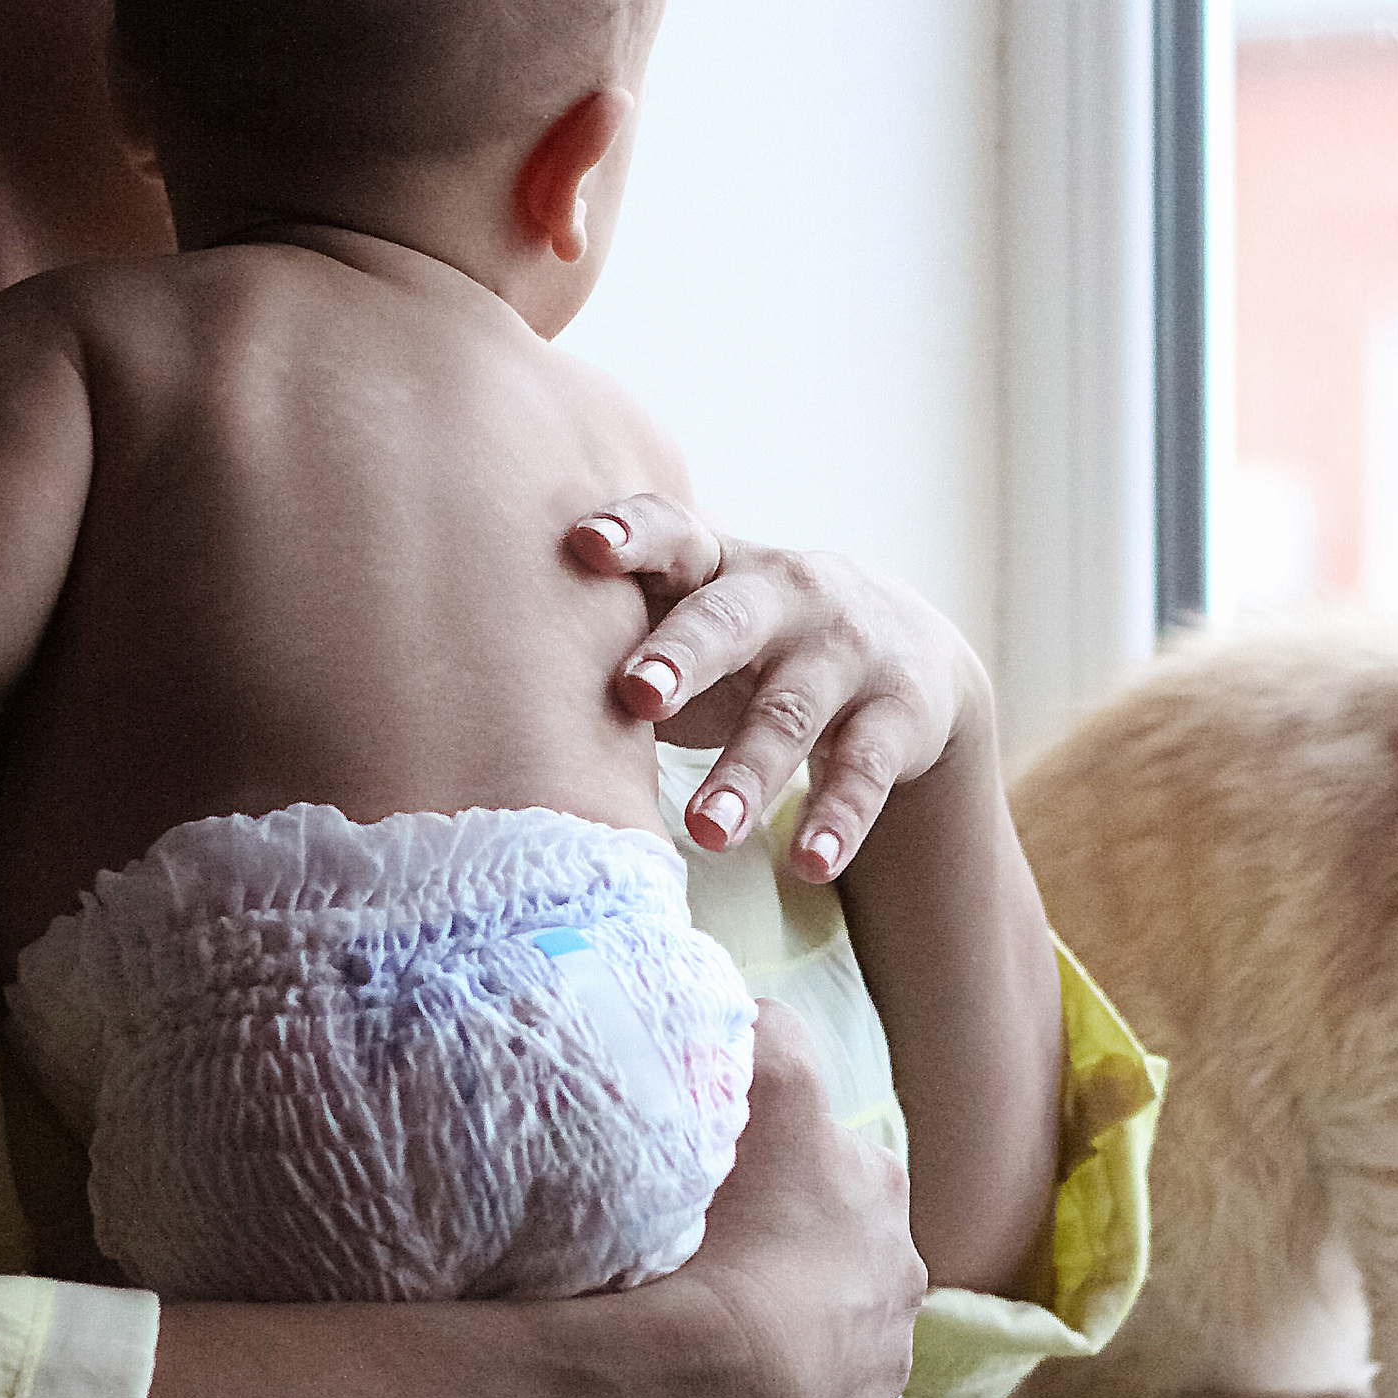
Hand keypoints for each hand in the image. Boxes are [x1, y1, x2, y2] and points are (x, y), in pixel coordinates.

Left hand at [566, 496, 983, 879]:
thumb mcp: (698, 620)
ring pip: (792, 713)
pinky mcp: (899, 713)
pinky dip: (837, 822)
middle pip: (729, 620)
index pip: (674, 534)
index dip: (632, 534)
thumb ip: (621, 633)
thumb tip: (487, 684)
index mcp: (721, 563)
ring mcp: (849, 651)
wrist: (910, 654)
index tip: (584, 545)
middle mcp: (788, 593)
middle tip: (637, 693)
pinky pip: (864, 772)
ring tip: (705, 831)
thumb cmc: (754, 646)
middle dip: (683, 655)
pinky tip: (809, 864)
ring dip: (748, 773)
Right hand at [695, 1005, 924, 1397]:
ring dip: (780, 1338)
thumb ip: (772, 1029)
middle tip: (705, 1265)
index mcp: (881, 1195)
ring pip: (824, 1341)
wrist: (720, 1381)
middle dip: (783, 1259)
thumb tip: (763, 1014)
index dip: (776, 1172)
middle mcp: (901, 1284)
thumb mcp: (764, 1080)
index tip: (722, 1188)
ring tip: (705, 1339)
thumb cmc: (739, 1220)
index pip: (832, 1167)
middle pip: (833, 1258)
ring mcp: (877, 1376)